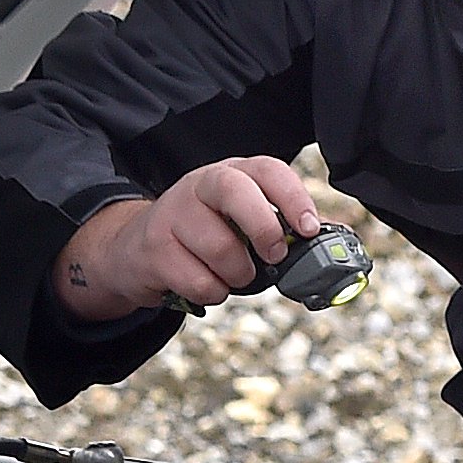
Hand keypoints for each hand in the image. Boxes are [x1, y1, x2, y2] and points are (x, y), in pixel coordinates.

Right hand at [54, 158, 321, 320]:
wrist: (136, 249)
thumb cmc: (202, 236)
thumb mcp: (238, 220)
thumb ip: (279, 226)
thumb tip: (327, 240)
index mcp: (230, 174)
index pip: (266, 169)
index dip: (292, 197)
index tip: (309, 228)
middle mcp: (200, 185)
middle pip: (235, 191)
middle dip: (263, 227)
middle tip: (273, 255)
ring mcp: (173, 213)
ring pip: (220, 248)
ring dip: (237, 275)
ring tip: (233, 275)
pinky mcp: (155, 247)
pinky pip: (199, 281)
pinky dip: (212, 293)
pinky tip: (205, 283)